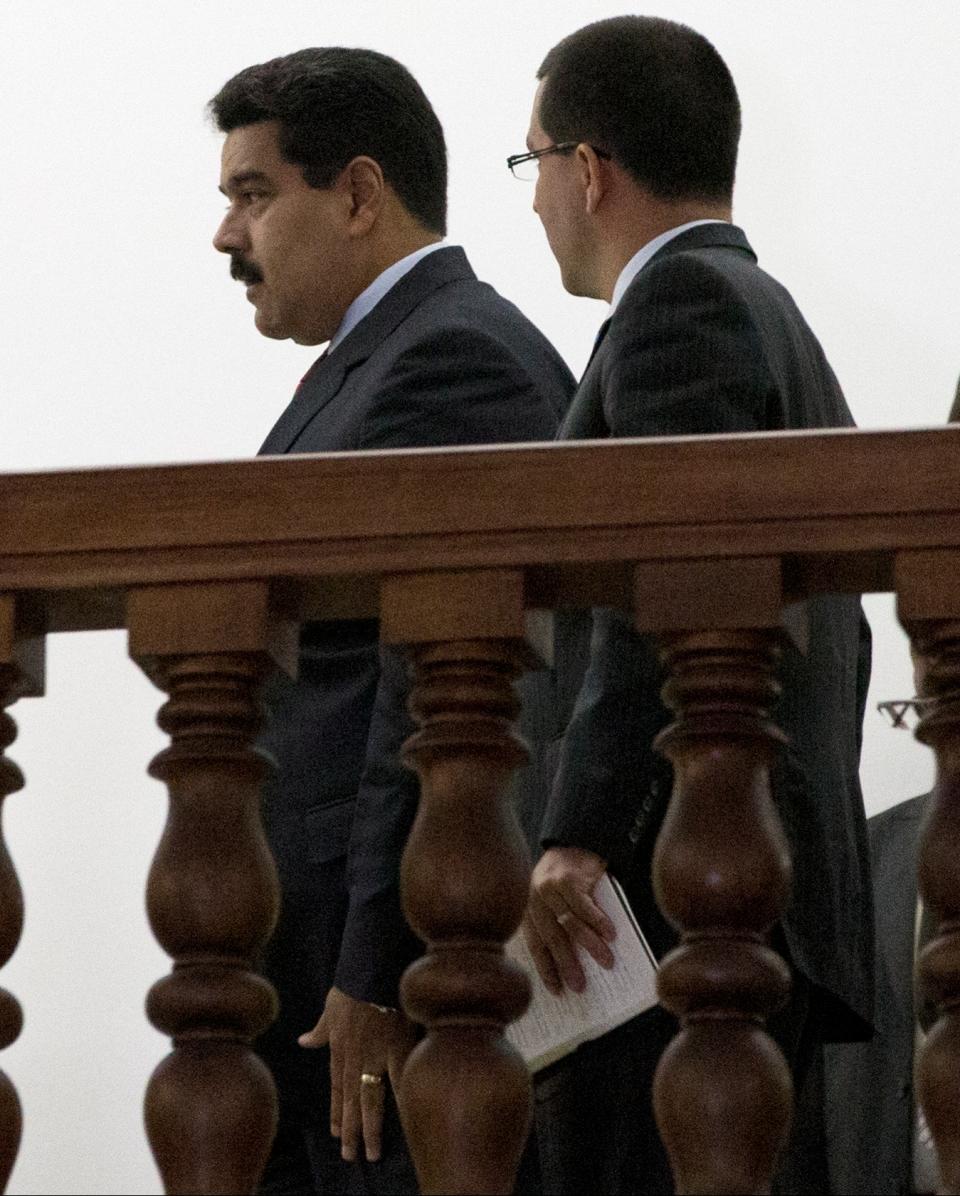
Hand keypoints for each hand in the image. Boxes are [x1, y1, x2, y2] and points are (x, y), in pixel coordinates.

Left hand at [299, 986, 416, 1162]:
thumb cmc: (351, 985)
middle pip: (350, 1101)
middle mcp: (355, 1059)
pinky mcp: (396, 1047)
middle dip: (350, 1130)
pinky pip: (399, 1079)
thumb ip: (320, 1030)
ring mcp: (375, 1056)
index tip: (335, 1132)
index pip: (336, 1088)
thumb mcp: (329, 1008)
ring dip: (370, 1128)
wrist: (371, 971)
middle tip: (350, 1155)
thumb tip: (303, 1041)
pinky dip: (401, 1099)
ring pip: (370, 1099)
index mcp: (339, 1049)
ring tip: (372, 1152)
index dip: (336, 1111)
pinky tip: (404, 1121)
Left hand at [522, 846, 615, 994]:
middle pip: (552, 938)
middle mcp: (534, 899)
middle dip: (567, 964)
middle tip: (580, 985)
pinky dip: (598, 921)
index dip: (547, 969)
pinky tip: (610, 934)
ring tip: (606, 962)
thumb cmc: (565, 878)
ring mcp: (549, 887)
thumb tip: (578, 964)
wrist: (574, 841)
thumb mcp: (553, 902)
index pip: (536, 945)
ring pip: (570, 923)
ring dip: (590, 945)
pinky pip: (584, 905)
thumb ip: (558, 925)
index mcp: (528, 909)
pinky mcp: (567, 878)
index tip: (558, 991)